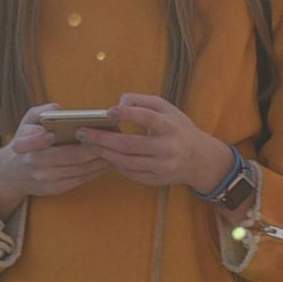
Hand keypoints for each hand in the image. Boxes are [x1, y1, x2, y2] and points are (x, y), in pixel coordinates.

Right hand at [0, 112, 118, 205]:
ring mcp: (45, 179)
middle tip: (112, 138)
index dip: (64, 137)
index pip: (40, 140)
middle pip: (71, 156)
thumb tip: (58, 109)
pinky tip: (107, 162)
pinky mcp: (54, 189)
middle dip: (94, 148)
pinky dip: (96, 171)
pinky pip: (80, 180)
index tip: (79, 130)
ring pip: (80, 169)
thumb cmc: (25, 140)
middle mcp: (34, 163)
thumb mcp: (26, 122)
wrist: (12, 173)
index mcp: (24, 144)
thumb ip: (40, 111)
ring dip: (100, 160)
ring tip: (115, 149)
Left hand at [97, 91, 244, 191]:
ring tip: (88, 144)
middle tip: (82, 133)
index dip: (128, 113)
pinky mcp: (157, 180)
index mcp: (170, 126)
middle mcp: (167, 147)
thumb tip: (118, 104)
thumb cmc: (178, 128)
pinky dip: (115, 164)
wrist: (200, 159)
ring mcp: (162, 167)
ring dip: (104, 153)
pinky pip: (130, 174)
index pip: (148, 118)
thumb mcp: (167, 109)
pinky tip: (105, 156)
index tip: (108, 111)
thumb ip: (142, 101)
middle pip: (130, 145)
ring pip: (126, 162)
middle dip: (102, 139)